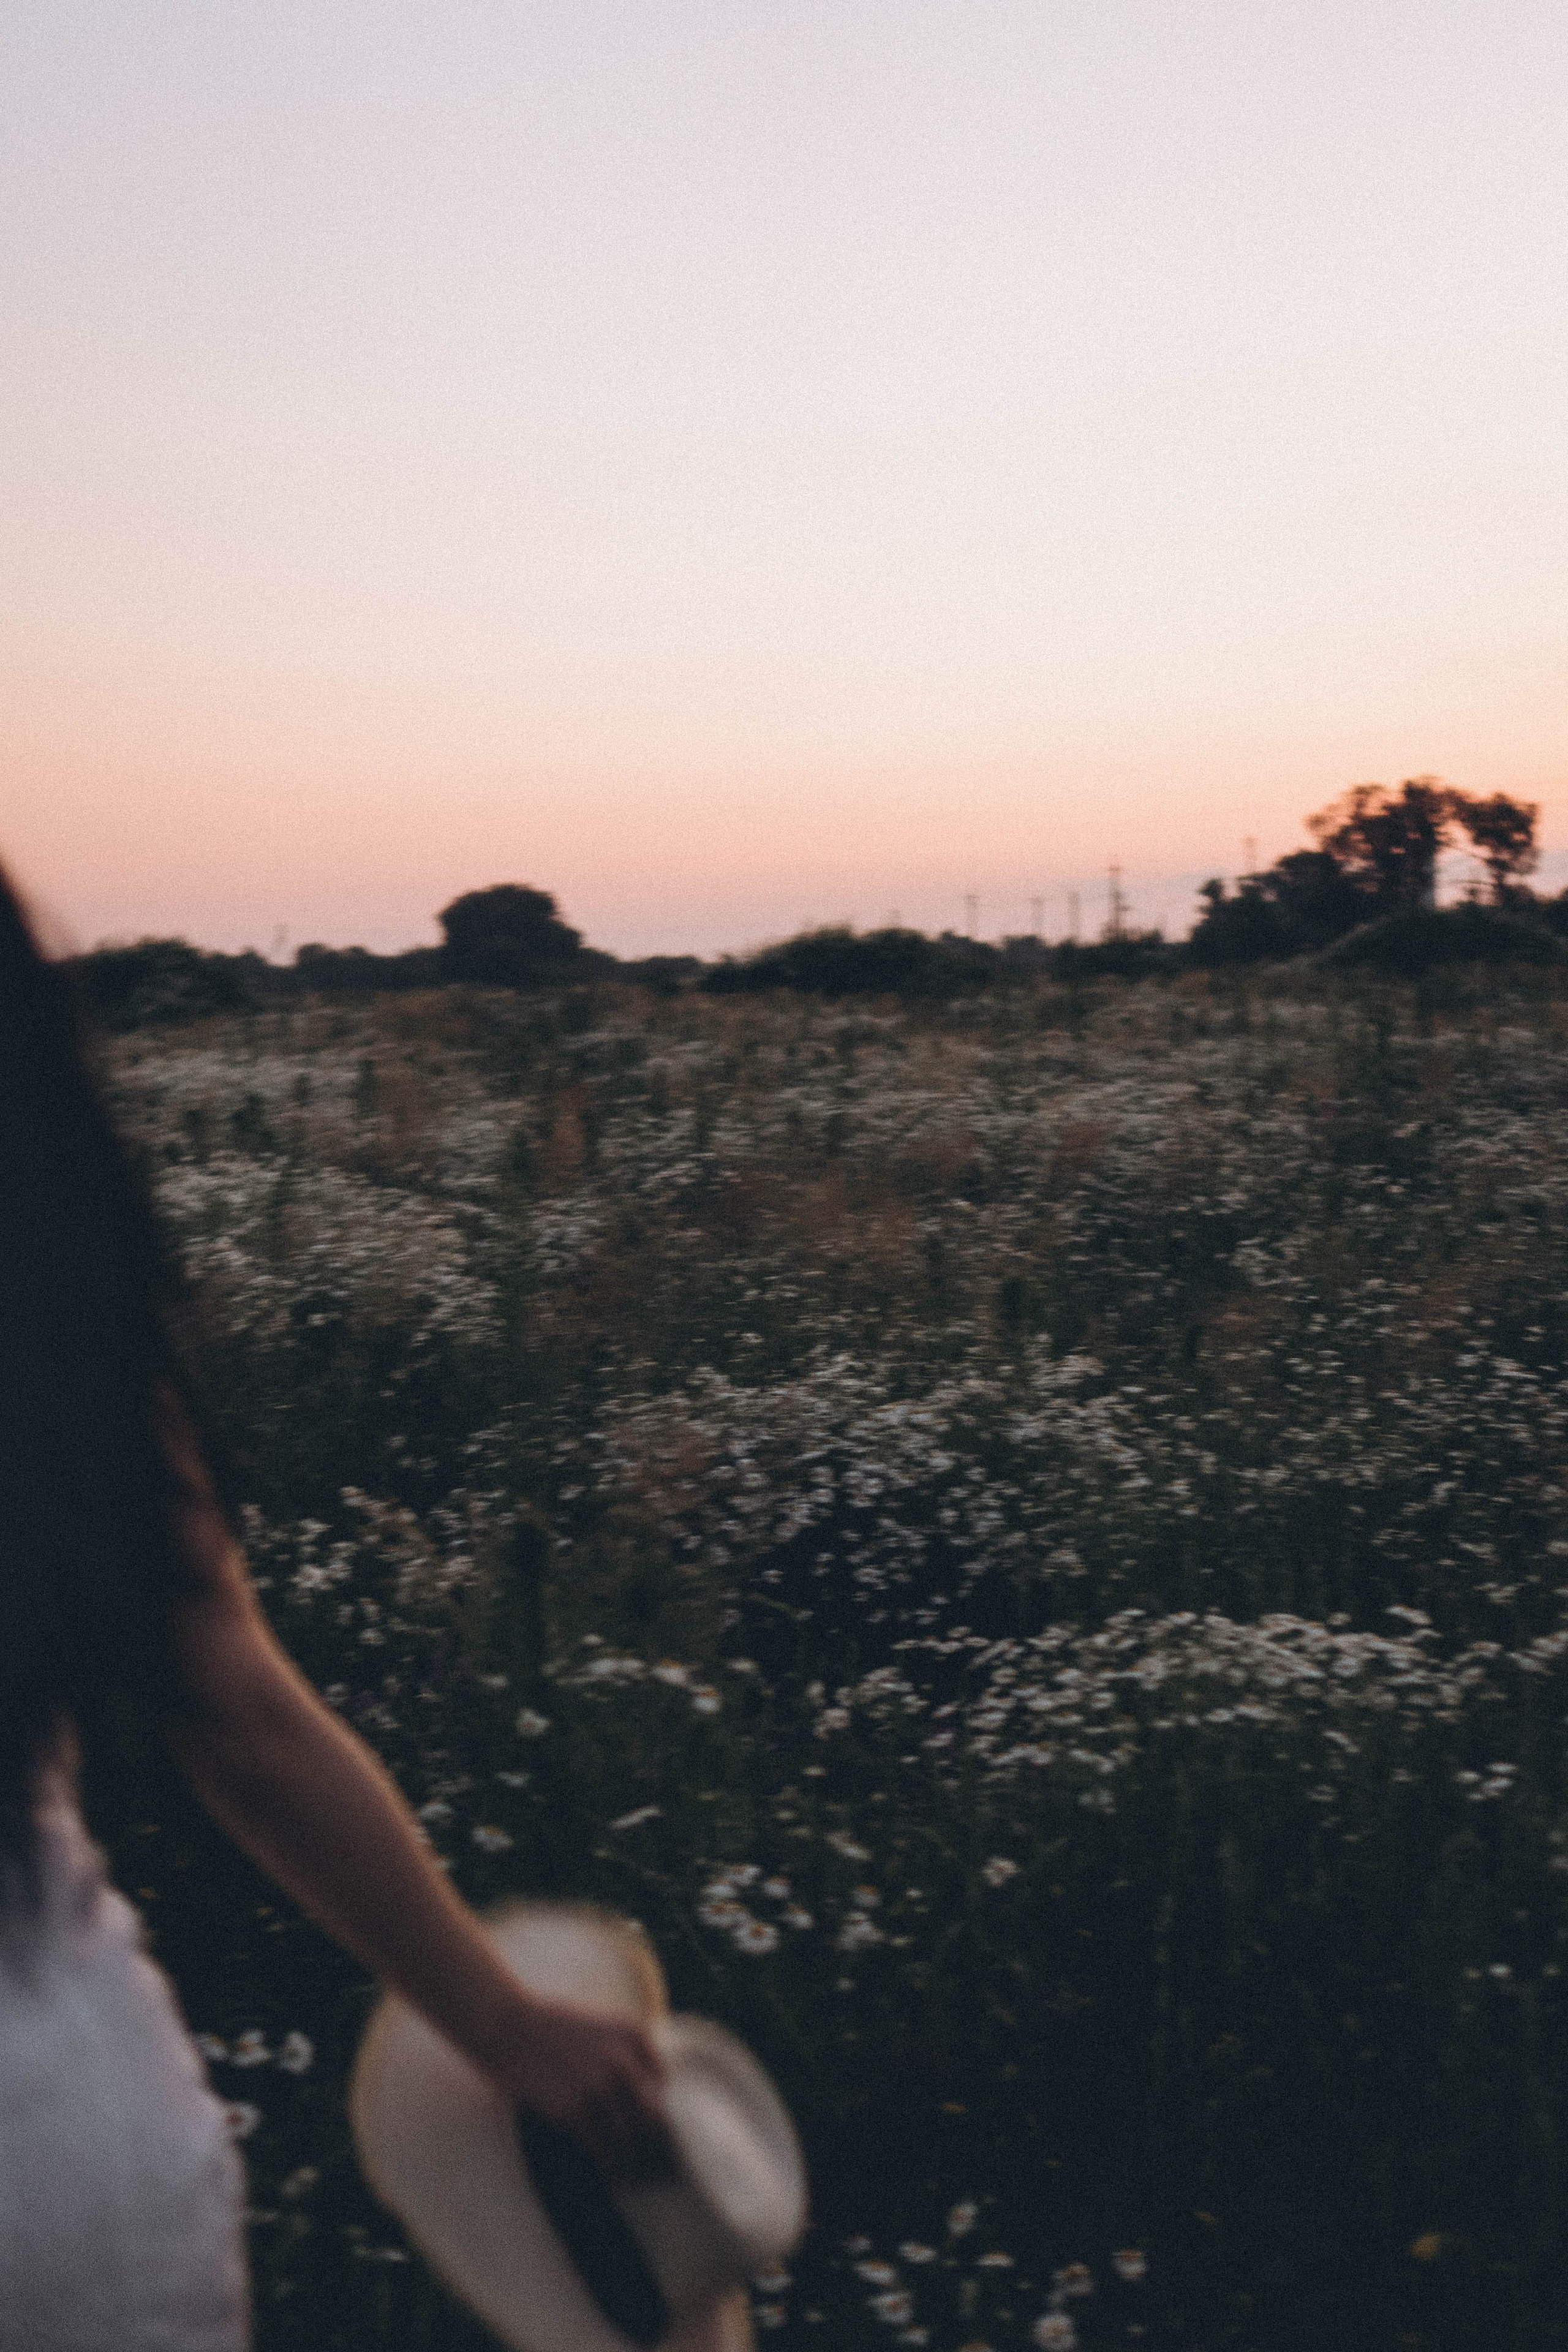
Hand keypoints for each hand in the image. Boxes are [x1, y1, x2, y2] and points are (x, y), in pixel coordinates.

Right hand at [490, 1991, 672, 2181]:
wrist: (509, 2027)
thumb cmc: (554, 2028)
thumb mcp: (603, 2026)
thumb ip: (630, 2053)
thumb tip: (655, 2096)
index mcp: (633, 2035)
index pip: (664, 2084)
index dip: (662, 2108)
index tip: (662, 2131)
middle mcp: (622, 2060)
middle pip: (653, 2115)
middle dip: (655, 2142)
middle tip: (658, 2164)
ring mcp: (597, 2085)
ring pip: (629, 2137)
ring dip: (633, 2160)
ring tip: (635, 2175)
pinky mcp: (572, 2109)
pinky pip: (601, 2147)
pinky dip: (609, 2165)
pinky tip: (611, 2174)